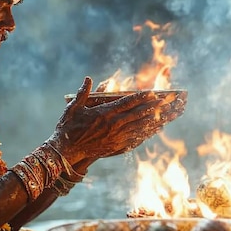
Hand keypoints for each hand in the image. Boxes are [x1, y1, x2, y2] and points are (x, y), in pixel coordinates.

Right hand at [46, 77, 186, 164]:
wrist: (66, 151)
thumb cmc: (68, 127)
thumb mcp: (73, 107)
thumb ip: (83, 93)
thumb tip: (89, 79)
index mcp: (104, 113)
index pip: (127, 102)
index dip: (141, 97)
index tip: (152, 92)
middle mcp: (113, 125)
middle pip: (137, 114)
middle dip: (152, 107)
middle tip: (164, 101)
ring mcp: (116, 137)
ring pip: (139, 127)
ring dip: (152, 120)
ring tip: (164, 115)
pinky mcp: (116, 147)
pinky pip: (135, 139)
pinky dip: (145, 134)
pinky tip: (152, 131)